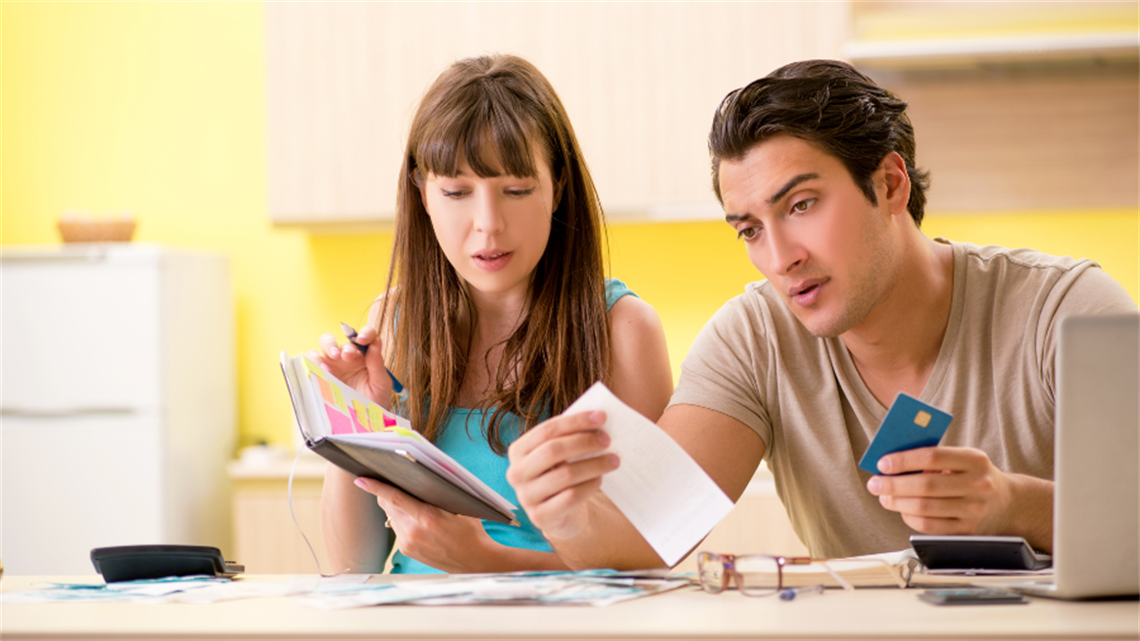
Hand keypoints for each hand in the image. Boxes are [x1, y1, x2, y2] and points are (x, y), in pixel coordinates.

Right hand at [307, 325, 392, 407]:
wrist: (364, 424)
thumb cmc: (375, 402)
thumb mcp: (381, 384)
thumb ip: (377, 362)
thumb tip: (375, 341)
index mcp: (365, 356)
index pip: (366, 336)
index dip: (365, 332)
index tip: (364, 339)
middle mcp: (347, 357)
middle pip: (341, 338)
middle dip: (343, 344)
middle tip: (347, 356)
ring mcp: (332, 365)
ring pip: (325, 345)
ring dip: (328, 347)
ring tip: (334, 359)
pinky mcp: (320, 374)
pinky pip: (312, 361)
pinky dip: (315, 361)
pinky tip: (324, 371)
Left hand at [352, 477, 495, 572]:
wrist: (474, 561)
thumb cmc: (470, 529)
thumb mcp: (459, 507)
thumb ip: (437, 493)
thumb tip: (416, 476)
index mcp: (428, 517)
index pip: (395, 498)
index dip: (376, 488)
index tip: (361, 480)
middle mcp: (414, 532)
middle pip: (388, 506)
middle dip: (386, 493)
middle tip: (388, 480)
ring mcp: (408, 544)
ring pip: (392, 517)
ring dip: (394, 506)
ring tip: (407, 499)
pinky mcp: (407, 551)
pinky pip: (398, 529)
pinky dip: (402, 520)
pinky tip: (414, 519)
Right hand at [505, 411, 618, 540]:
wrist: (561, 515)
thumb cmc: (562, 475)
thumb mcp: (561, 455)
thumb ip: (571, 438)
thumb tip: (598, 421)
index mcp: (518, 450)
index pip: (547, 430)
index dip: (575, 422)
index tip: (601, 416)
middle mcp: (516, 473)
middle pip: (553, 450)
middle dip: (584, 442)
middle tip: (607, 440)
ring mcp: (526, 497)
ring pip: (564, 475)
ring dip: (594, 465)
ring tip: (613, 461)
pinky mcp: (540, 517)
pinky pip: (570, 498)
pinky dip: (589, 486)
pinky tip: (600, 480)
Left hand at [866, 446, 1013, 535]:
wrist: (1010, 504)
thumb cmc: (976, 476)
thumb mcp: (964, 459)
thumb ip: (934, 458)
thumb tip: (893, 463)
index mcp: (974, 460)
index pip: (932, 457)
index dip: (903, 460)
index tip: (882, 463)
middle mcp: (978, 485)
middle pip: (925, 486)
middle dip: (893, 485)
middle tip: (874, 483)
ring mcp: (974, 510)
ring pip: (924, 508)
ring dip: (897, 502)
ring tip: (884, 497)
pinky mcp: (968, 531)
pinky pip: (930, 526)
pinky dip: (910, 518)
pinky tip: (902, 511)